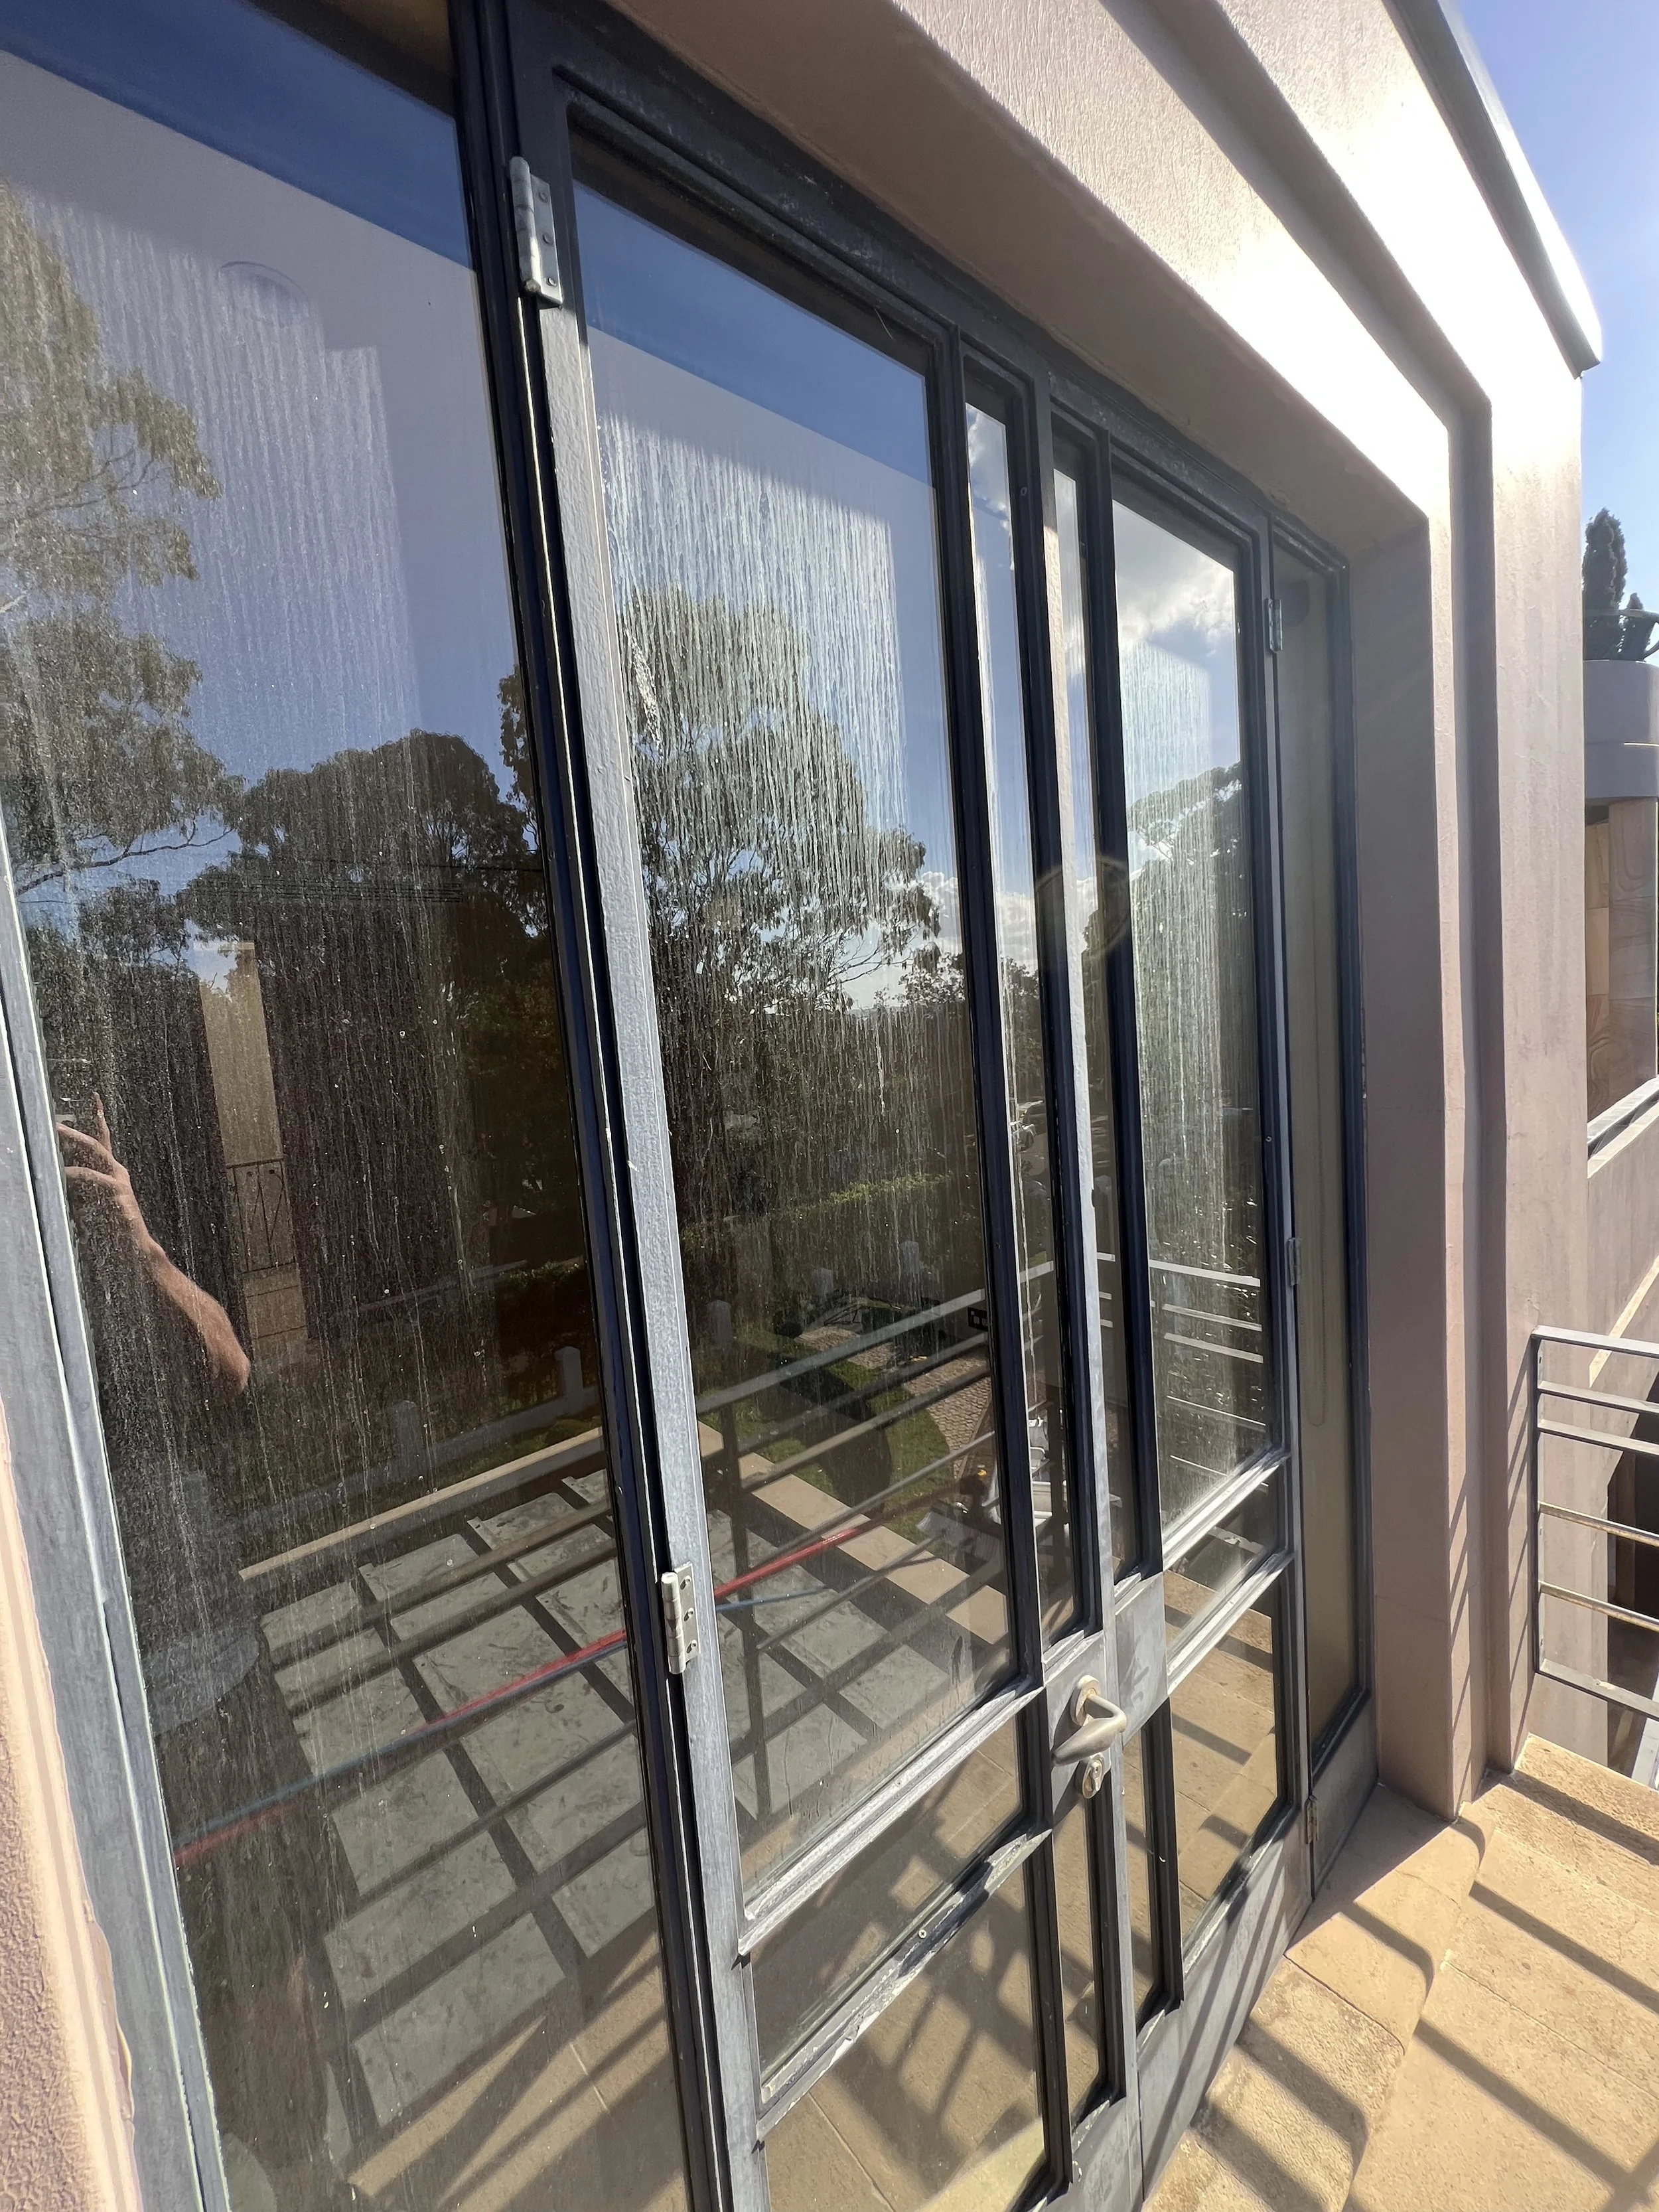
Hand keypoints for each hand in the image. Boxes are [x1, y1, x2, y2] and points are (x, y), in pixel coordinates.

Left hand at [57, 1094, 157, 1259]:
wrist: (135, 1248)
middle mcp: (118, 1172)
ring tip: (56, 1140)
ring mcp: (120, 1182)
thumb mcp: (90, 1203)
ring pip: (95, 1156)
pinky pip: (94, 1180)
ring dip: (74, 1146)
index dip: (99, 1116)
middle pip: (96, 1143)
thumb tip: (55, 1174)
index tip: (95, 1096)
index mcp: (113, 1172)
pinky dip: (78, 1174)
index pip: (104, 1139)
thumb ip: (76, 1188)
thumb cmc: (111, 1228)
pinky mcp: (120, 1194)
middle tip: (56, 1123)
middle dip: (75, 1132)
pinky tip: (65, 1174)